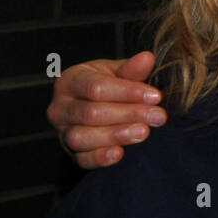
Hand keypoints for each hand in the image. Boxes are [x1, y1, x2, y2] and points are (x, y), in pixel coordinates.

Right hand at [48, 51, 166, 169]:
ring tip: (143, 132)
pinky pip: (81, 159)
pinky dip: (100, 157)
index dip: (127, 92)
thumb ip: (131, 69)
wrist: (94, 105)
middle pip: (91, 113)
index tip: (156, 96)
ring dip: (116, 135)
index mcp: (70, 81)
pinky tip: (120, 153)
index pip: (96, 87)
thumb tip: (147, 58)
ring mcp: (62, 131)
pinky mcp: (70, 153)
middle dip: (128, 114)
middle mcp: (60, 107)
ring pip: (82, 137)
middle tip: (158, 116)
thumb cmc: (107, 85)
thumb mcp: (117, 72)